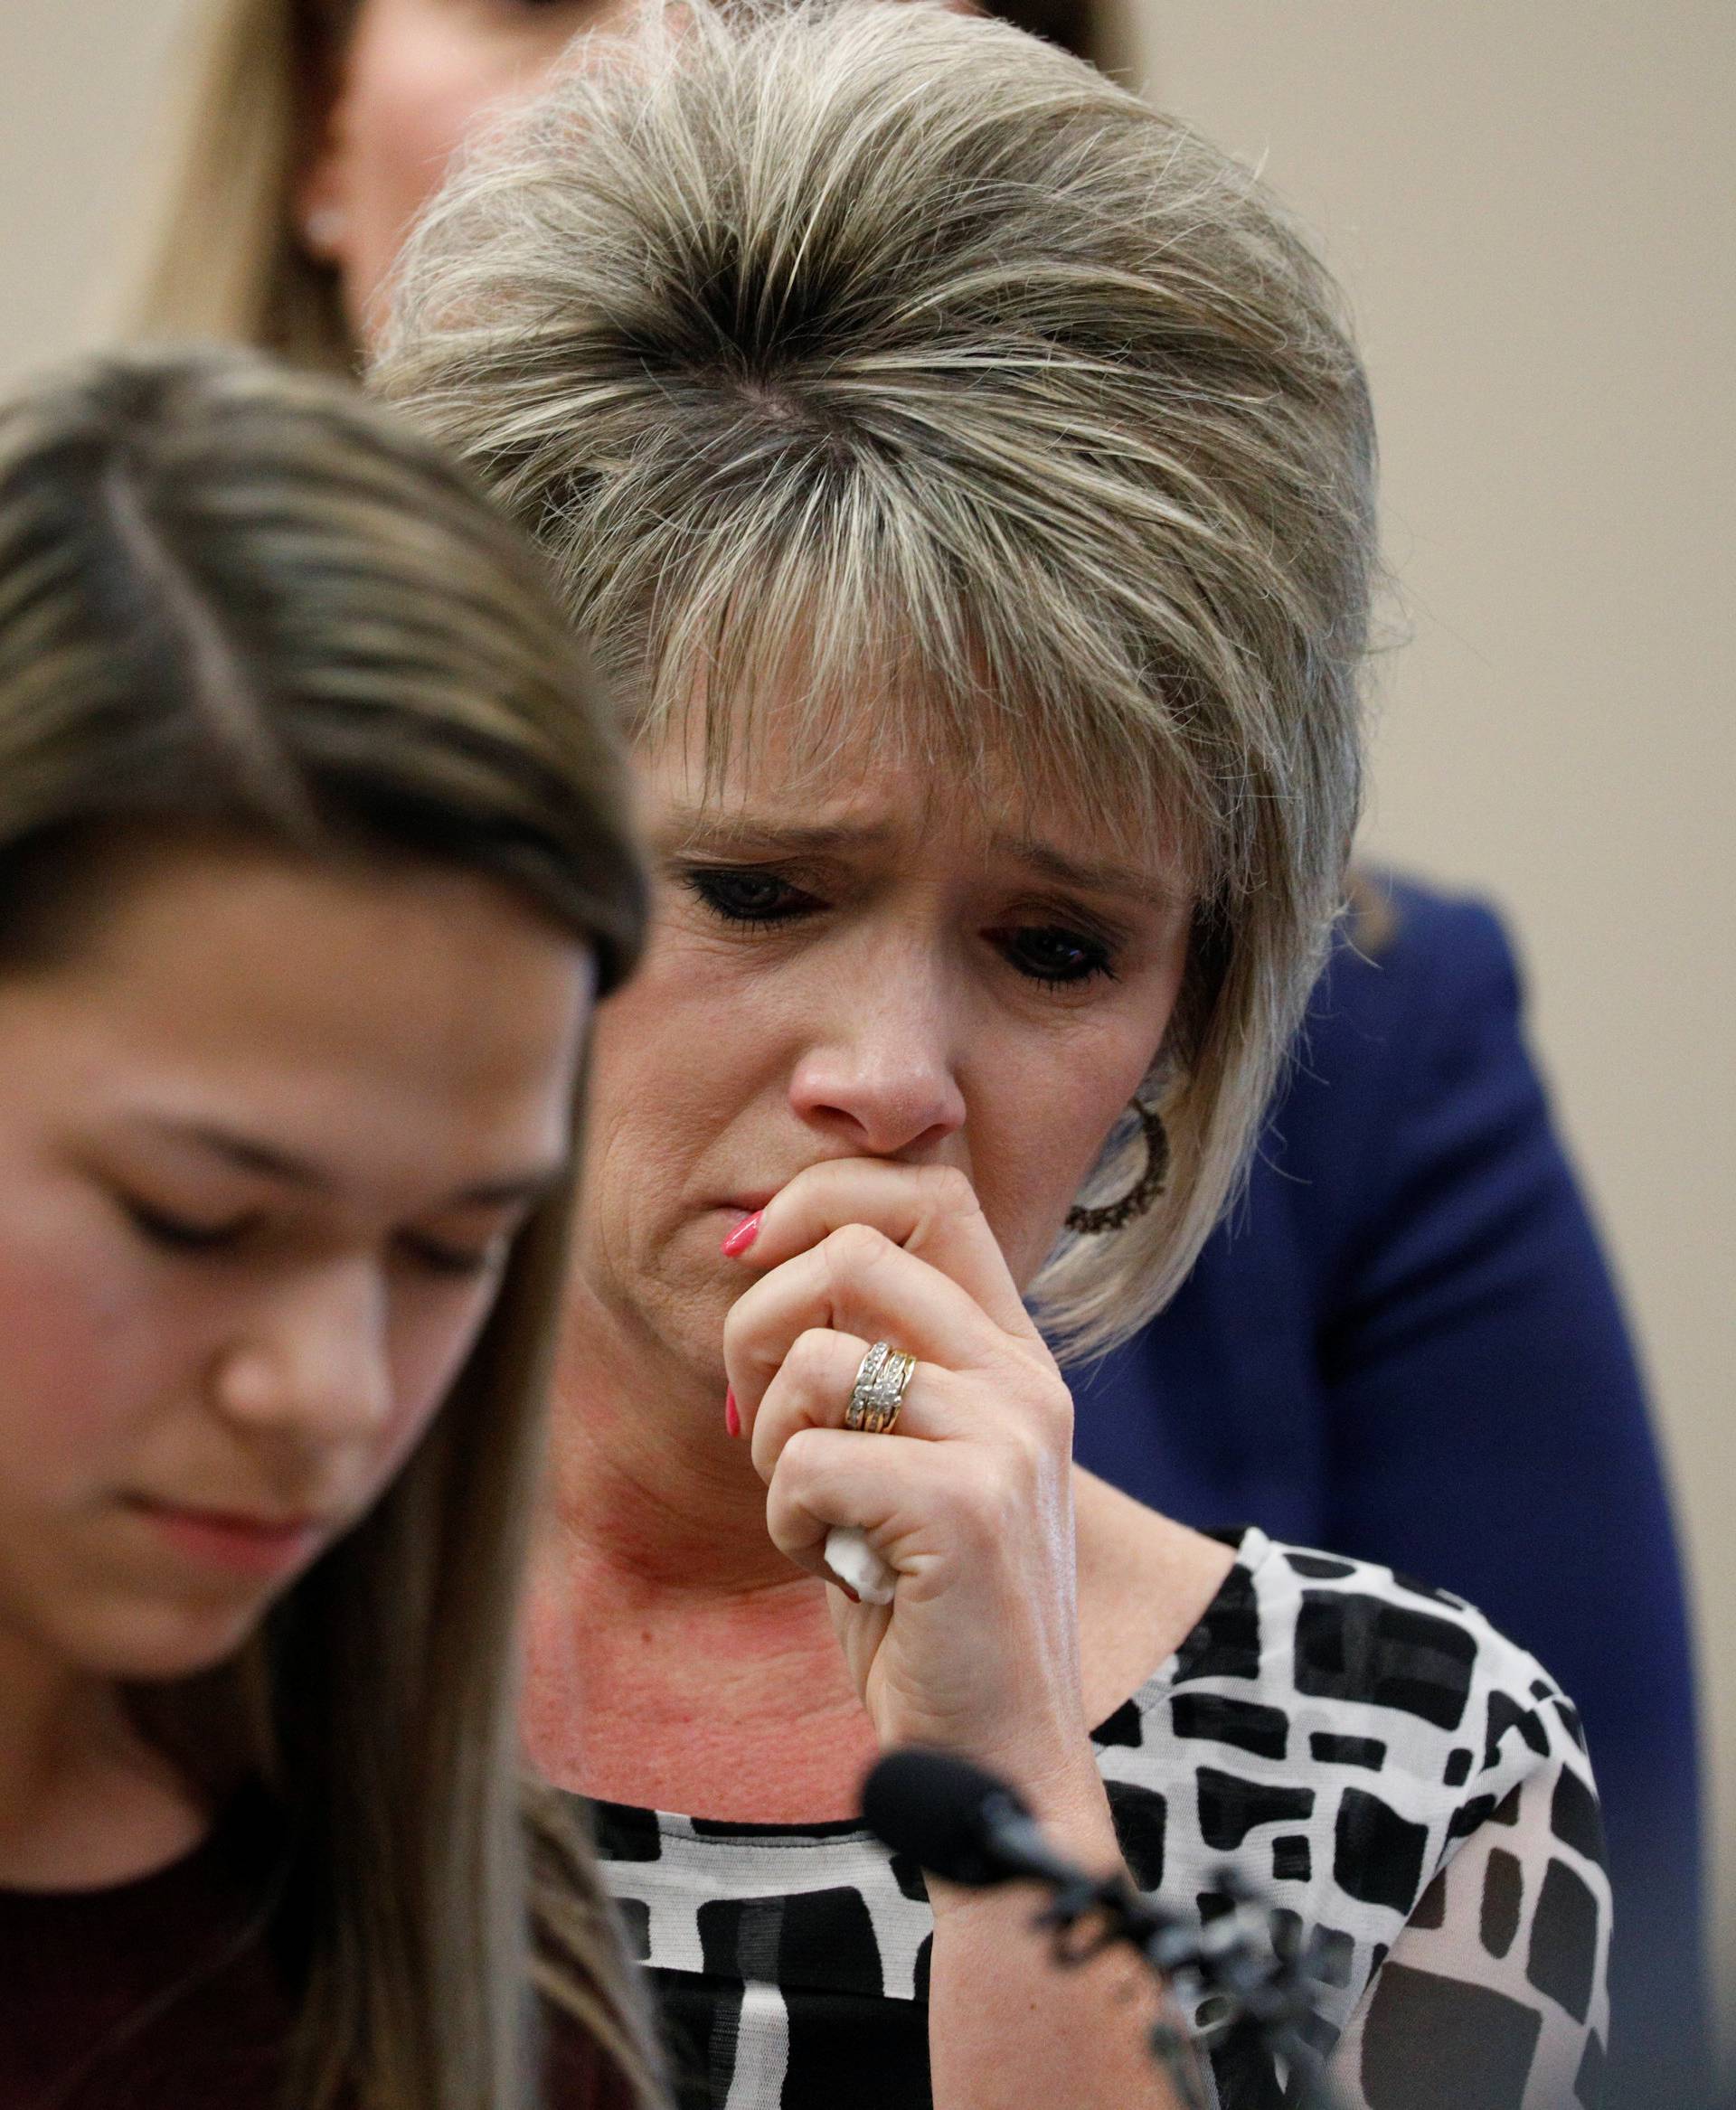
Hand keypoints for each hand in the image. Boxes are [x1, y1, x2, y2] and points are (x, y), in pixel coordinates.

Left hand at [722, 1160, 1097, 1809]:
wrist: (994, 1755)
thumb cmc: (923, 1608)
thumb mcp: (908, 1460)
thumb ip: (872, 1364)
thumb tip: (756, 1261)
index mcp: (1015, 1355)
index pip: (931, 1192)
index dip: (824, 1198)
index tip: (753, 1257)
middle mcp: (1024, 1379)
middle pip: (853, 1249)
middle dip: (757, 1322)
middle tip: (752, 1417)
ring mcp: (1005, 1438)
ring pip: (813, 1357)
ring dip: (768, 1440)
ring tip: (810, 1512)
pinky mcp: (964, 1506)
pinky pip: (806, 1460)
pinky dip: (788, 1517)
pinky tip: (834, 1566)